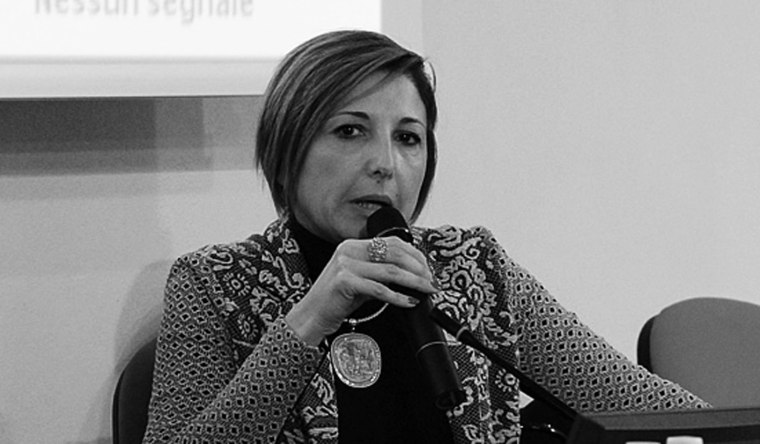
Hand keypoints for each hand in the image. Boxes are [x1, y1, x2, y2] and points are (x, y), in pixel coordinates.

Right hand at [285, 236, 438, 345]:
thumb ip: (381, 273)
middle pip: (395, 254)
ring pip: (391, 271)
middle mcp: (349, 250)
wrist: (310, 316)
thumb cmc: (336, 300)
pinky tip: (409, 302)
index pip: (393, 242)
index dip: (415, 255)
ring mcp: (345, 265)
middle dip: (419, 268)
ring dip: (414, 282)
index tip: (428, 269)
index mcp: (353, 245)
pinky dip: (398, 297)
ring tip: (427, 290)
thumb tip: (413, 275)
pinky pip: (379, 289)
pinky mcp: (344, 282)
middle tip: (431, 282)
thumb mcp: (361, 280)